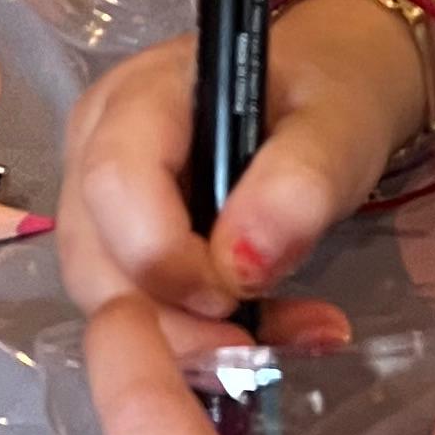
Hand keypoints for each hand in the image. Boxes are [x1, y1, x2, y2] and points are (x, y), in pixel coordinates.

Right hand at [60, 0, 424, 333]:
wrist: (333, 90)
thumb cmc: (331, 92)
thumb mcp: (338, 124)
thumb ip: (300, 181)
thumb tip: (243, 263)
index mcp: (141, 95)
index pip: (114, 183)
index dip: (163, 254)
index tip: (237, 291)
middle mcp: (97, 145)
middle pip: (95, 256)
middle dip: (173, 319)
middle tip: (259, 344)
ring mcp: (101, 198)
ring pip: (108, 296)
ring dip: (190, 337)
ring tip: (287, 333)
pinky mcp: (120, 242)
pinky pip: (137, 307)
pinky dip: (198, 336)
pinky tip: (269, 335)